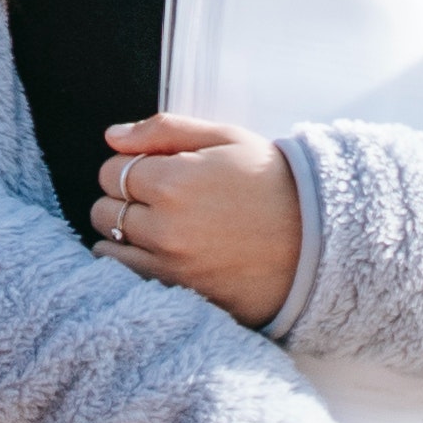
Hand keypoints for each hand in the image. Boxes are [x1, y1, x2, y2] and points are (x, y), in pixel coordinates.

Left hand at [94, 113, 301, 324]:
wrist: (317, 239)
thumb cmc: (271, 182)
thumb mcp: (227, 138)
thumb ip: (165, 130)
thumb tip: (112, 137)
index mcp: (174, 181)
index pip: (112, 169)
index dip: (132, 166)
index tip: (159, 170)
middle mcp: (164, 226)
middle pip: (104, 207)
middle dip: (125, 199)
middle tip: (162, 198)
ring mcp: (168, 264)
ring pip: (107, 243)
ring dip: (124, 232)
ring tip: (162, 226)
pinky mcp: (176, 292)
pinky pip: (122, 275)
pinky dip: (128, 261)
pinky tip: (158, 252)